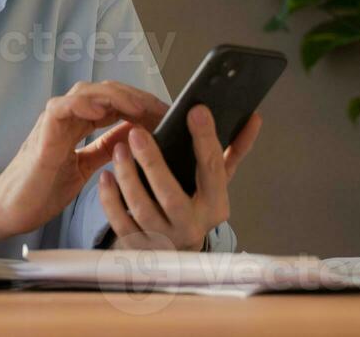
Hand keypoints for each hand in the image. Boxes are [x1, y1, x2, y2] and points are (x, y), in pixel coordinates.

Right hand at [0, 82, 167, 240]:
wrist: (10, 209)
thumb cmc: (42, 189)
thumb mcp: (85, 166)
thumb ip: (106, 147)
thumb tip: (135, 134)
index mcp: (77, 124)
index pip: (113, 102)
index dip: (139, 103)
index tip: (165, 113)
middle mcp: (66, 117)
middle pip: (105, 91)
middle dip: (135, 97)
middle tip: (161, 108)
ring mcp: (53, 122)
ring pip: (86, 93)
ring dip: (115, 97)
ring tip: (139, 107)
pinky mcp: (43, 134)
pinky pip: (61, 108)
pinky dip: (81, 105)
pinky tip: (100, 110)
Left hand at [100, 104, 261, 250]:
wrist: (180, 250)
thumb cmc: (197, 204)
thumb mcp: (217, 181)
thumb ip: (234, 150)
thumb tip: (253, 118)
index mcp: (215, 205)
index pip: (213, 170)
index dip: (205, 139)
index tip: (195, 110)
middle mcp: (191, 226)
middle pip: (171, 196)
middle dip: (154, 164)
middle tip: (137, 132)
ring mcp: (163, 240)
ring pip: (142, 210)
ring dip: (128, 177)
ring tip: (119, 148)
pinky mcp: (138, 247)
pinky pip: (121, 223)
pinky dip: (111, 200)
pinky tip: (106, 176)